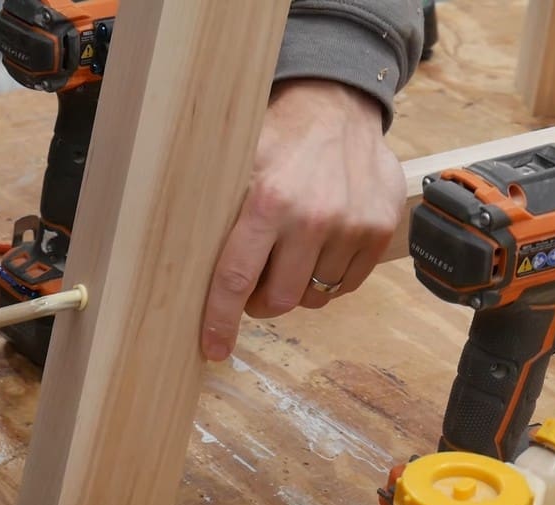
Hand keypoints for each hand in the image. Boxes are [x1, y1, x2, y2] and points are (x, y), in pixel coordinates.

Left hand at [201, 79, 405, 361]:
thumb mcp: (236, 164)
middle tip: (254, 288)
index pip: (237, 279)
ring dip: (297, 286)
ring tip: (289, 255)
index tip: (214, 348)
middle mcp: (313, 217)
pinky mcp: (380, 229)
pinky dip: (328, 278)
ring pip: (316, 295)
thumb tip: (173, 264)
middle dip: (262, 303)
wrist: (335, 106)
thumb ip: (216, 211)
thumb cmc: (276, 139)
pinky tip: (317, 249)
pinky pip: (347, 284)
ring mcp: (352, 225)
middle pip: (281, 299)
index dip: (222, 320)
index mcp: (267, 201)